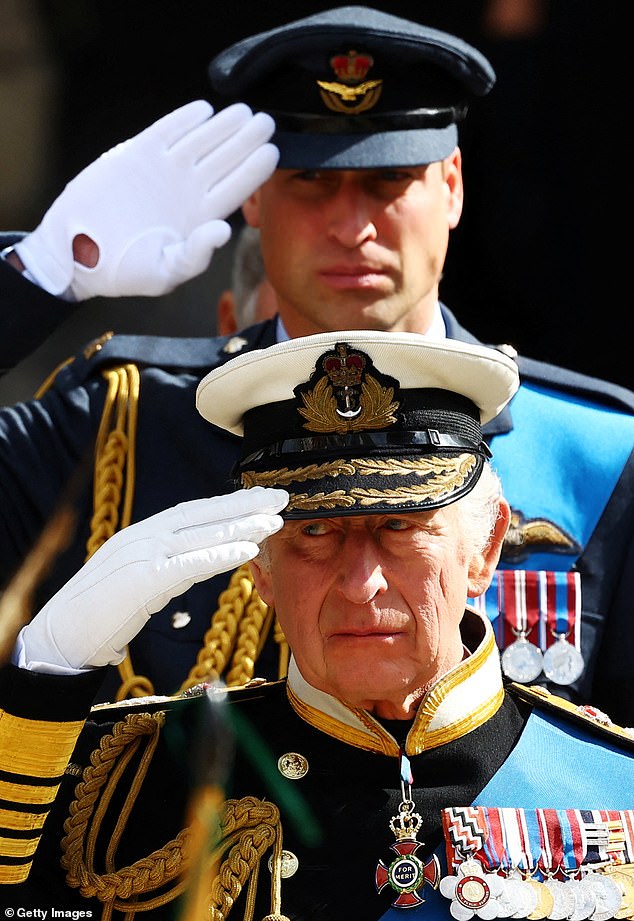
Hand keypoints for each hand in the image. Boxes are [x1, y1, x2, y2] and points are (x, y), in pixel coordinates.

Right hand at [15, 101, 277, 298]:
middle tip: (266, 122)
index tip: (272, 152)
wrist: (78, 252)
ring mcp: (164, 170)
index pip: (235, 189)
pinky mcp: (137, 155)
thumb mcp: (164, 273)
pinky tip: (204, 110)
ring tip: (243, 112)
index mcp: (200, 217)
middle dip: (246, 141)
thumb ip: (195, 255)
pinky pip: (166, 132)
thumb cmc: (125, 271)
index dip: (254, 170)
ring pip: (201, 142)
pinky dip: (184, 120)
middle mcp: (188, 191)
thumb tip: (223, 230)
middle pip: (225, 160)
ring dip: (222, 126)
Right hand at [17, 487, 287, 671]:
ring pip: (201, 535)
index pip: (195, 512)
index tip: (263, 498)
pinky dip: (219, 555)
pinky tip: (247, 551)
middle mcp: (145, 535)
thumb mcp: (141, 580)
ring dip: (242, 526)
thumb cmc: (101, 613)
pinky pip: (188, 564)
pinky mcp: (141, 580)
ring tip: (274, 521)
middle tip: (282, 496)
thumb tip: (201, 560)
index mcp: (144, 533)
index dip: (231, 504)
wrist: (61, 636)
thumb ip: (170, 567)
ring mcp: (142, 554)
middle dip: (245, 505)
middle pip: (203, 514)